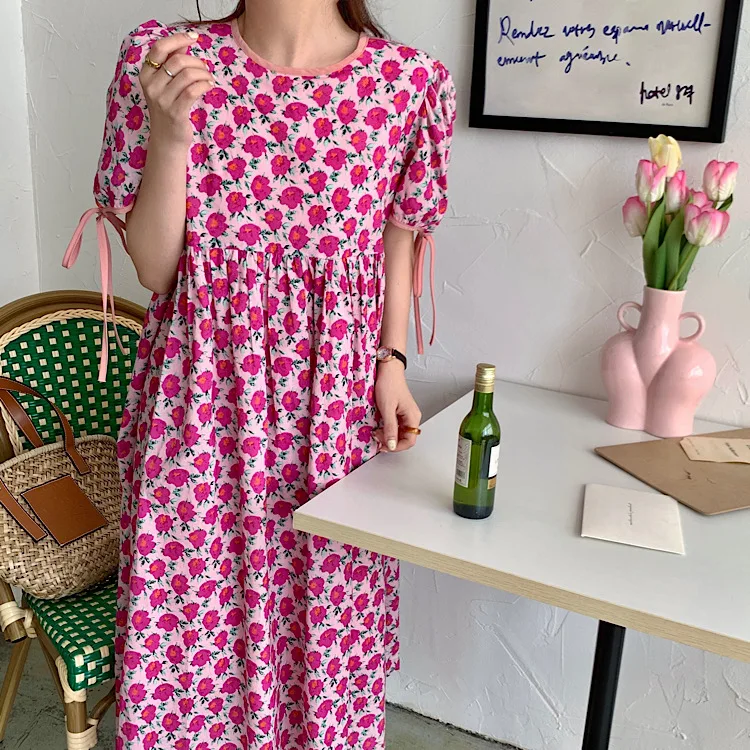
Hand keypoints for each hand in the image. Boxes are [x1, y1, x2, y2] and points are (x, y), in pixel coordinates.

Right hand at [139, 33, 214, 148]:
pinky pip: (193, 90)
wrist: (167, 140)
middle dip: (196, 61)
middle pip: (177, 61)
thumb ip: (172, 65)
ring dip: (203, 74)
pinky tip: (210, 86)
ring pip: (187, 75)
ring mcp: (162, 100)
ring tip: (209, 79)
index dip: (178, 39)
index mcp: (146, 75)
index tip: (193, 38)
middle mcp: (151, 86)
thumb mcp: (165, 85)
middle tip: (205, 68)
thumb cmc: (169, 110)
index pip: (159, 48)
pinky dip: (205, 85)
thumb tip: (185, 44)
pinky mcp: (175, 112)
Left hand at [374, 361, 421, 452]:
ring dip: (388, 435)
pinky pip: (395, 426)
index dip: (396, 447)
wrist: (387, 369)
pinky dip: (387, 429)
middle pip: (404, 438)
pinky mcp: (399, 411)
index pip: (410, 441)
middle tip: (377, 437)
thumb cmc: (388, 384)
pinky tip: (379, 426)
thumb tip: (392, 445)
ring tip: (376, 432)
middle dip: (390, 441)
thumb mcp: (387, 408)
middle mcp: (411, 417)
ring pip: (399, 433)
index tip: (383, 446)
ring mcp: (406, 414)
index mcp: (413, 417)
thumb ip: (390, 428)